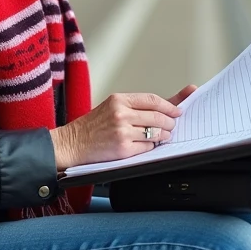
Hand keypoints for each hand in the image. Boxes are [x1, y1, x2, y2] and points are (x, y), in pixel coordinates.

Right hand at [50, 85, 197, 169]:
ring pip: (156, 133)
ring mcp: (122, 132)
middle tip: (171, 125)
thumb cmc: (93, 126)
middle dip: (169, 123)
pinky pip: (148, 148)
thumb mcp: (113, 107)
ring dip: (163, 136)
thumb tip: (170, 103)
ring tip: (161, 135)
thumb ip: (138, 105)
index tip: (178, 110)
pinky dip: (151, 147)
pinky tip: (146, 145)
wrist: (72, 143)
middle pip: (158, 117)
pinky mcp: (123, 149)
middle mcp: (121, 114)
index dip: (170, 106)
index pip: (153, 100)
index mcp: (119, 100)